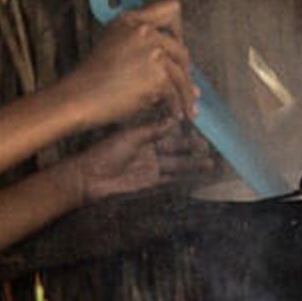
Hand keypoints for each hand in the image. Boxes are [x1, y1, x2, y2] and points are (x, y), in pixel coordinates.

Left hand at [57, 116, 215, 203]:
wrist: (89, 177)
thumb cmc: (105, 152)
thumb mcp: (131, 137)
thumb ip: (154, 129)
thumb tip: (174, 118)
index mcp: (143, 135)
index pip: (168, 130)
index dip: (184, 129)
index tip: (200, 125)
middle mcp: (149, 150)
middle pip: (176, 148)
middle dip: (193, 147)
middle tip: (211, 145)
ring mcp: (151, 166)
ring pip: (177, 164)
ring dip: (193, 164)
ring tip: (211, 162)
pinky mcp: (150, 182)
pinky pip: (171, 179)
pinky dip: (184, 178)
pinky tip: (197, 176)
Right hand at [63, 0, 197, 125]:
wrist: (78, 98)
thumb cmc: (91, 79)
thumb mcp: (111, 45)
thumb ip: (140, 45)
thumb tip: (175, 63)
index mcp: (132, 21)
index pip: (172, 9)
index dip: (178, 29)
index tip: (177, 46)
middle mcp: (145, 32)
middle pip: (181, 48)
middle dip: (184, 70)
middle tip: (184, 86)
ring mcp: (153, 53)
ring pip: (183, 74)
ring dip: (186, 94)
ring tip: (188, 107)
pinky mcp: (158, 76)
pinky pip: (175, 94)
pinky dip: (177, 107)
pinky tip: (177, 115)